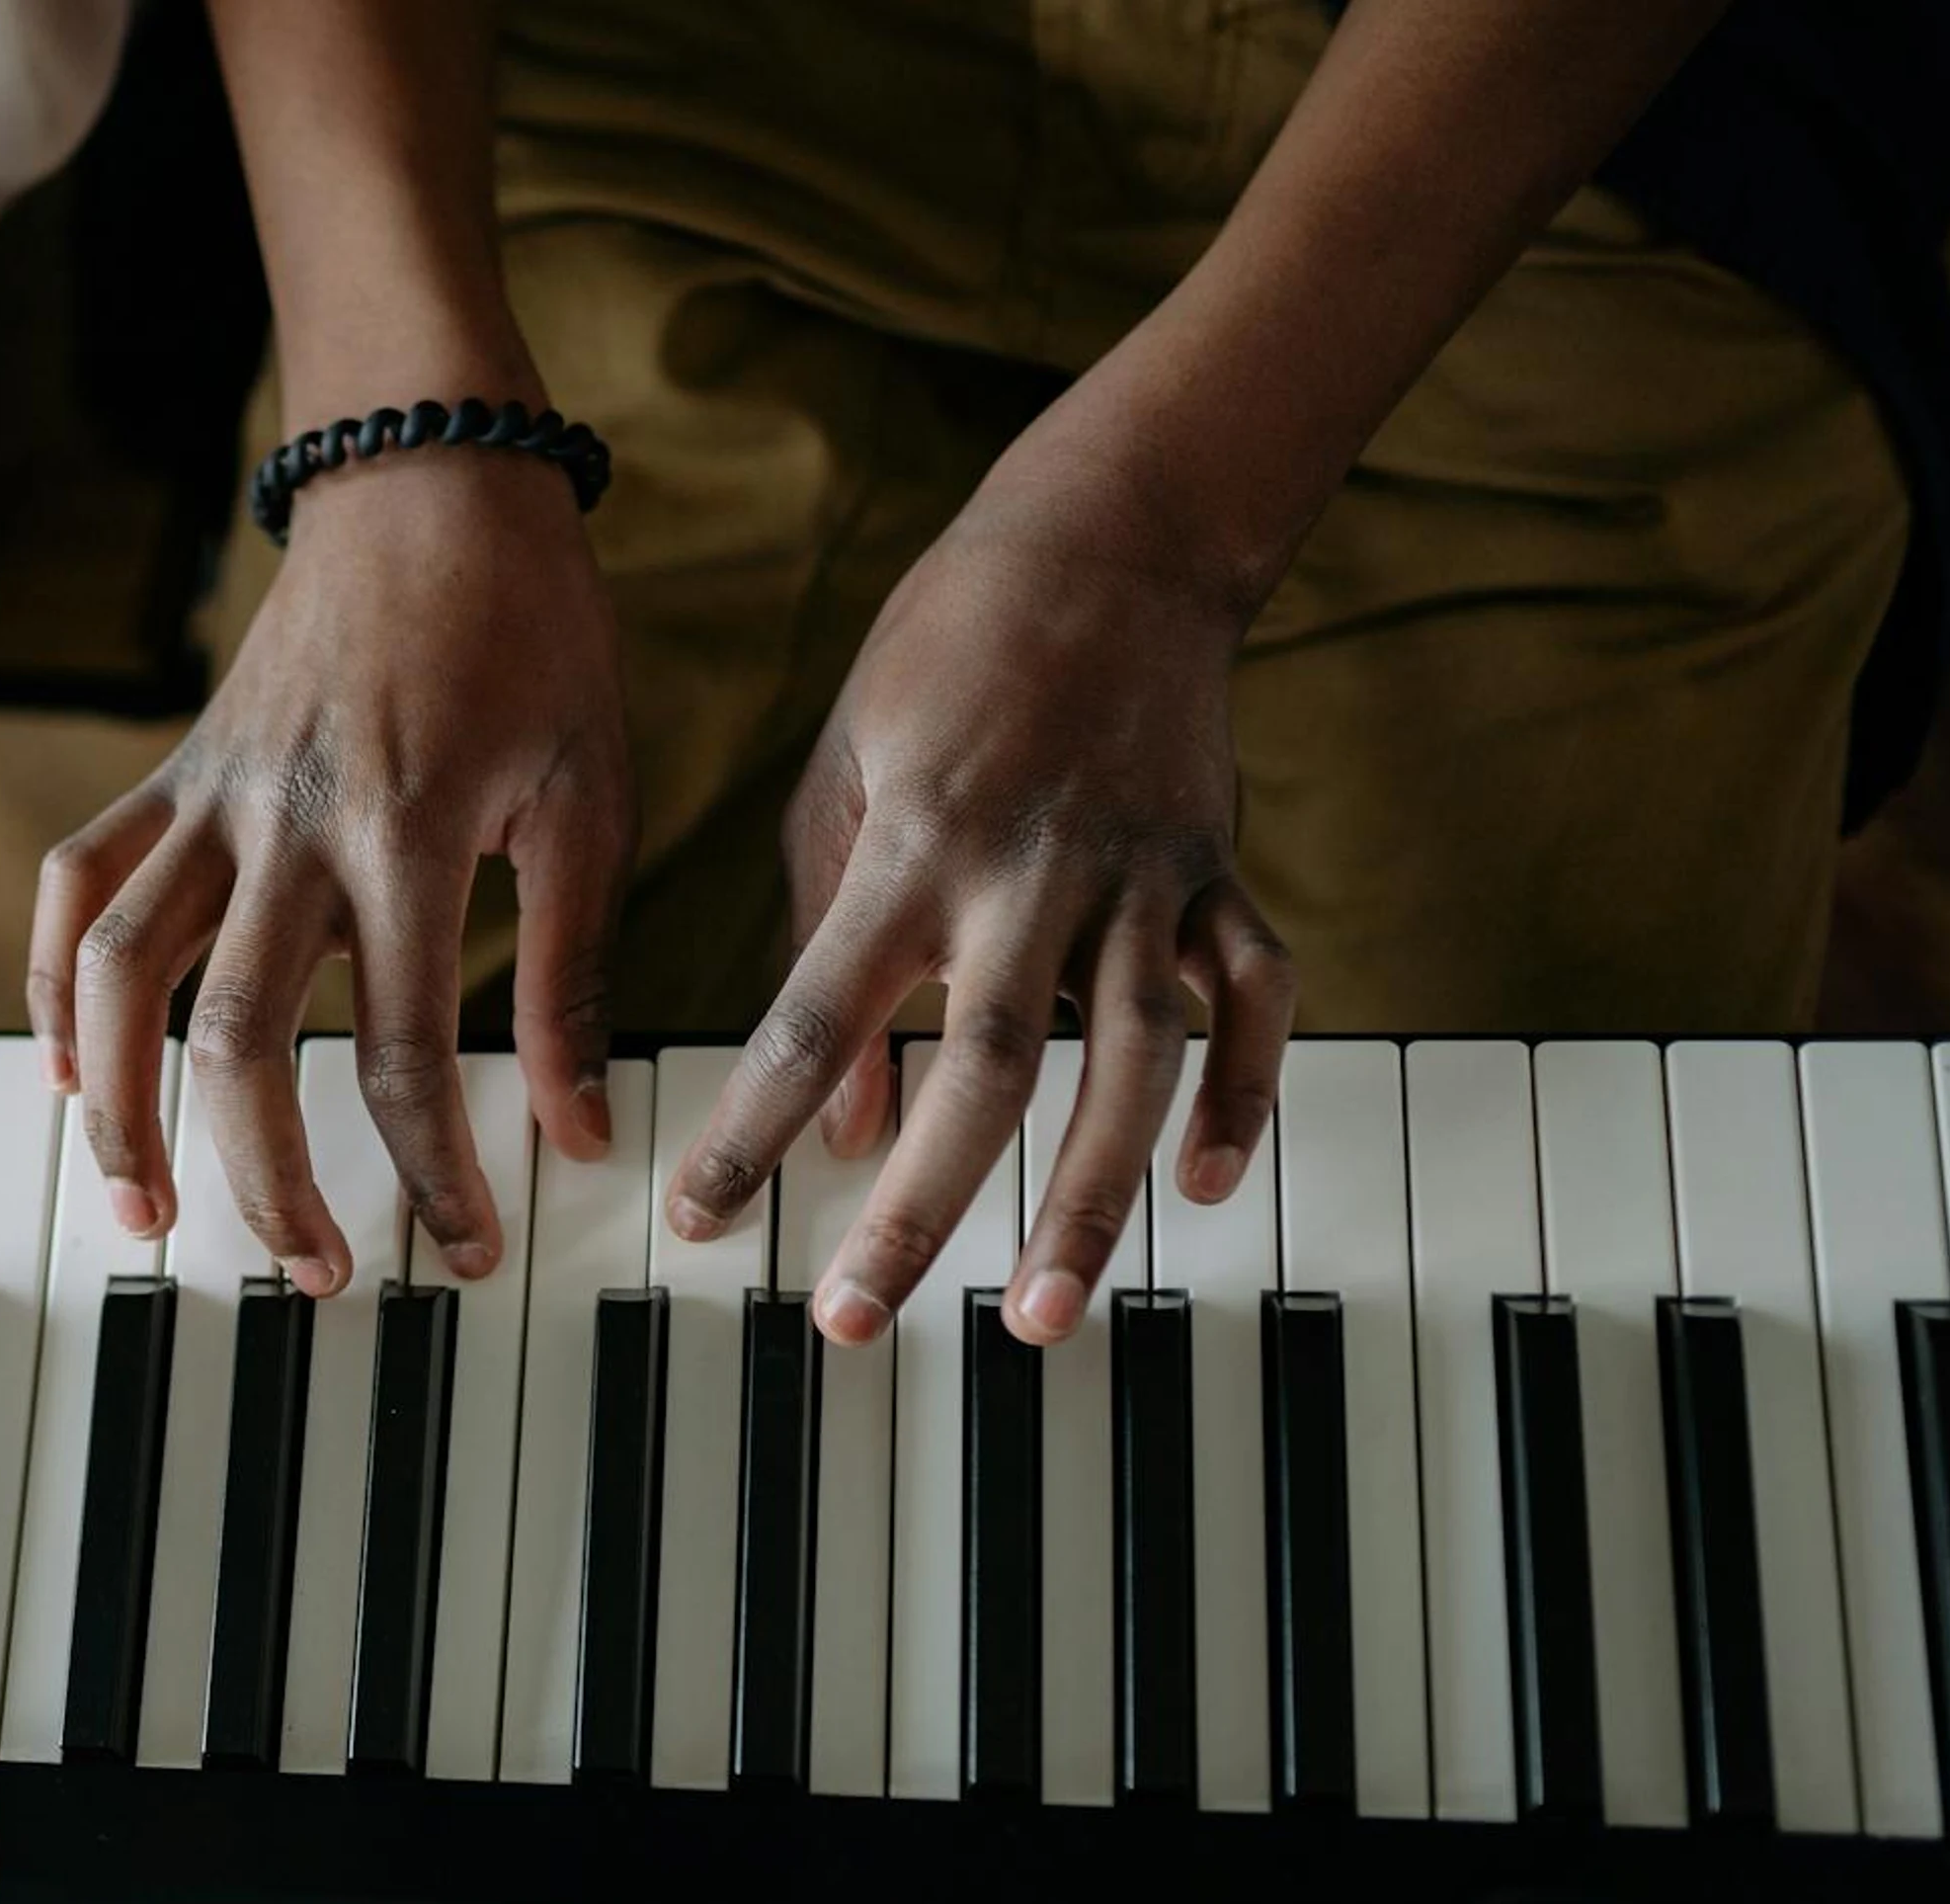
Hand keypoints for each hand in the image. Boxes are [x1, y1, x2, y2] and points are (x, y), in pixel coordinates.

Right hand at [29, 450, 632, 1290]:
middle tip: (312, 1274)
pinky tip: (71, 1074)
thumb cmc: (530, 634)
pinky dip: (59, 987)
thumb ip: (571, 974)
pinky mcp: (170, 775)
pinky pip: (80, 889)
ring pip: (121, 975)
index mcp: (412, 834)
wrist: (429, 477)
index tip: (466, 1254)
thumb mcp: (589, 799)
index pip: (404, 1051)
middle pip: (235, 1042)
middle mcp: (289, 824)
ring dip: (119, 1109)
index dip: (432, 1173)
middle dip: (266, 1182)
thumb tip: (574, 1133)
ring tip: (145, 1212)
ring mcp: (211, 798)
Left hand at [663, 434, 1296, 1346]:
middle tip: (856, 1322)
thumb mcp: (844, 777)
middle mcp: (1029, 871)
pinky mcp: (1222, 868)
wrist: (1112, 533)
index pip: (813, 1019)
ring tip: (1042, 1316)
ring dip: (1089, 1198)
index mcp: (912, 846)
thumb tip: (841, 1126)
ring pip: (1131, 1061)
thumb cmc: (944, 656)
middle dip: (921, 1209)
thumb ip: (829, 948)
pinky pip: (1253, 999)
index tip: (696, 1222)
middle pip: (981, 1069)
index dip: (749, 1130)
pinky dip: (1242, 1093)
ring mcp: (1142, 874)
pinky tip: (1207, 1186)